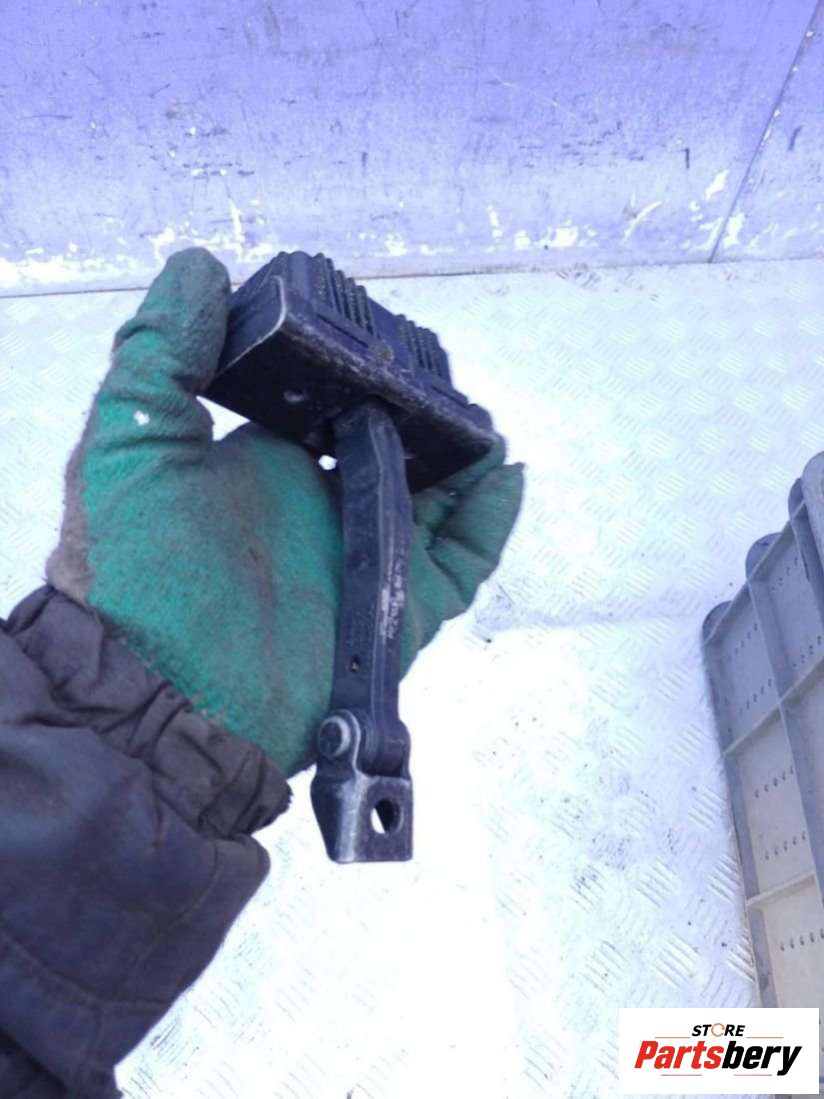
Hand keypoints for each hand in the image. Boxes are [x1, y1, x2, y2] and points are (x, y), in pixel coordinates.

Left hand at [47, 248, 523, 776]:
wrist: (163, 701)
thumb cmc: (140, 571)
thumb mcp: (131, 445)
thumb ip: (161, 353)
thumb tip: (201, 266)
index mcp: (263, 465)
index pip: (324, 406)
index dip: (359, 372)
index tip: (387, 336)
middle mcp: (318, 507)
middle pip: (390, 447)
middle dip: (423, 411)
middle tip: (447, 375)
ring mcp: (362, 561)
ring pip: (433, 499)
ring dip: (463, 457)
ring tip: (482, 423)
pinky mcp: (397, 612)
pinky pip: (460, 563)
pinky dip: (490, 523)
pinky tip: (507, 477)